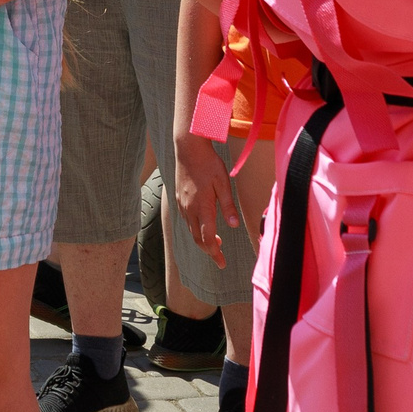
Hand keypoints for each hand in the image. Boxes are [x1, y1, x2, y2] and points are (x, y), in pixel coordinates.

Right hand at [172, 133, 238, 264]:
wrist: (188, 148)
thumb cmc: (208, 163)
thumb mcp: (223, 183)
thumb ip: (228, 206)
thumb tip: (233, 226)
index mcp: (202, 207)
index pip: (207, 238)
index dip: (215, 253)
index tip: (222, 263)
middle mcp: (189, 209)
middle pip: (197, 238)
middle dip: (209, 250)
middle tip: (220, 258)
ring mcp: (182, 204)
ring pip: (191, 230)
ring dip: (202, 239)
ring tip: (216, 241)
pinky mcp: (179, 199)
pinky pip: (187, 220)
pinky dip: (196, 228)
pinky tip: (204, 224)